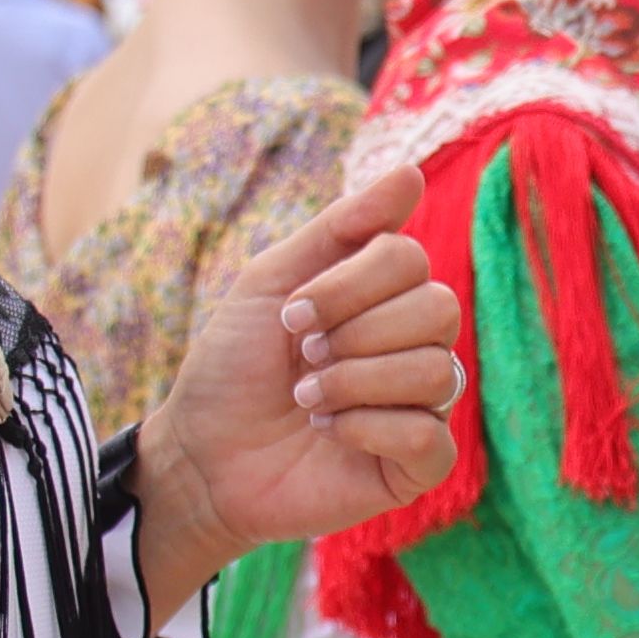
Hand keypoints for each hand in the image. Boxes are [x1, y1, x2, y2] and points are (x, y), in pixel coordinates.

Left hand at [133, 166, 467, 606]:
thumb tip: (411, 172)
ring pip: (435, 371)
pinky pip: (428, 435)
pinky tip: (330, 434)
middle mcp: (415, 347)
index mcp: (386, 300)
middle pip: (438, 309)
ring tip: (308, 400)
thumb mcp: (272, 282)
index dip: (348, 284)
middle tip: (304, 357)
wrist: (200, 454)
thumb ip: (341, 228)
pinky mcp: (420, 465)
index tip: (291, 314)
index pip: (411, 261)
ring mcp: (423, 406)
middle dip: (354, 332)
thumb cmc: (233, 367)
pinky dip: (366, 428)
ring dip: (352, 382)